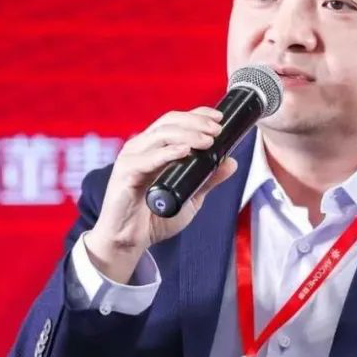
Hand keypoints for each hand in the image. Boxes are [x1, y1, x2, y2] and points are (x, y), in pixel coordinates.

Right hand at [84, 106, 238, 282]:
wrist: (129, 241)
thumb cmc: (153, 218)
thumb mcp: (190, 197)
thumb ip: (208, 179)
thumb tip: (232, 162)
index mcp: (154, 148)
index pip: (176, 121)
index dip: (198, 115)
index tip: (219, 119)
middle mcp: (141, 147)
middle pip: (169, 122)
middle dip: (196, 122)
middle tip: (217, 130)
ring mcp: (131, 158)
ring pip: (161, 135)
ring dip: (187, 134)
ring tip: (207, 141)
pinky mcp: (124, 173)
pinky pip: (147, 158)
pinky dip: (167, 153)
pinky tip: (184, 152)